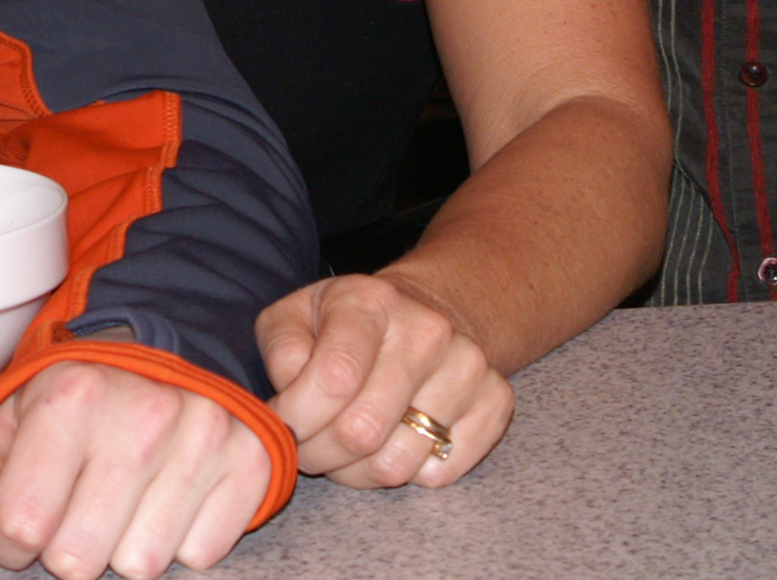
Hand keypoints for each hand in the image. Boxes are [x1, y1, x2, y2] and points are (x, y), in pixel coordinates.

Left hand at [0, 360, 269, 578]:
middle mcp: (143, 412)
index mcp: (72, 394)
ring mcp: (205, 436)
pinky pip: (199, 555)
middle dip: (66, 548)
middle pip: (78, 559)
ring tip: (124, 497)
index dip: (11, 539)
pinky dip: (180, 538)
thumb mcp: (11, 419)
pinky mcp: (251, 461)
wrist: (175, 345)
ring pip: (140, 565)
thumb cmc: (84, 392)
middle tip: (75, 507)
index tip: (24, 519)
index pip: (22, 525)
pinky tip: (169, 494)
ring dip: (123, 544)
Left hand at [259, 272, 511, 488]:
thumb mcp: (296, 316)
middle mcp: (428, 329)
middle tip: (311, 444)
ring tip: (349, 445)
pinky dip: (409, 474)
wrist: (423, 315)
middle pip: (362, 432)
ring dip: (358, 471)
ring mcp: (469, 365)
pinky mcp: (497, 401)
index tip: (283, 424)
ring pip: (396, 463)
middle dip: (320, 454)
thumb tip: (288, 399)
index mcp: (370, 301)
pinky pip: (440, 474)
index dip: (296, 419)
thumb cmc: (345, 326)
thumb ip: (280, 350)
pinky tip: (396, 440)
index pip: (333, 380)